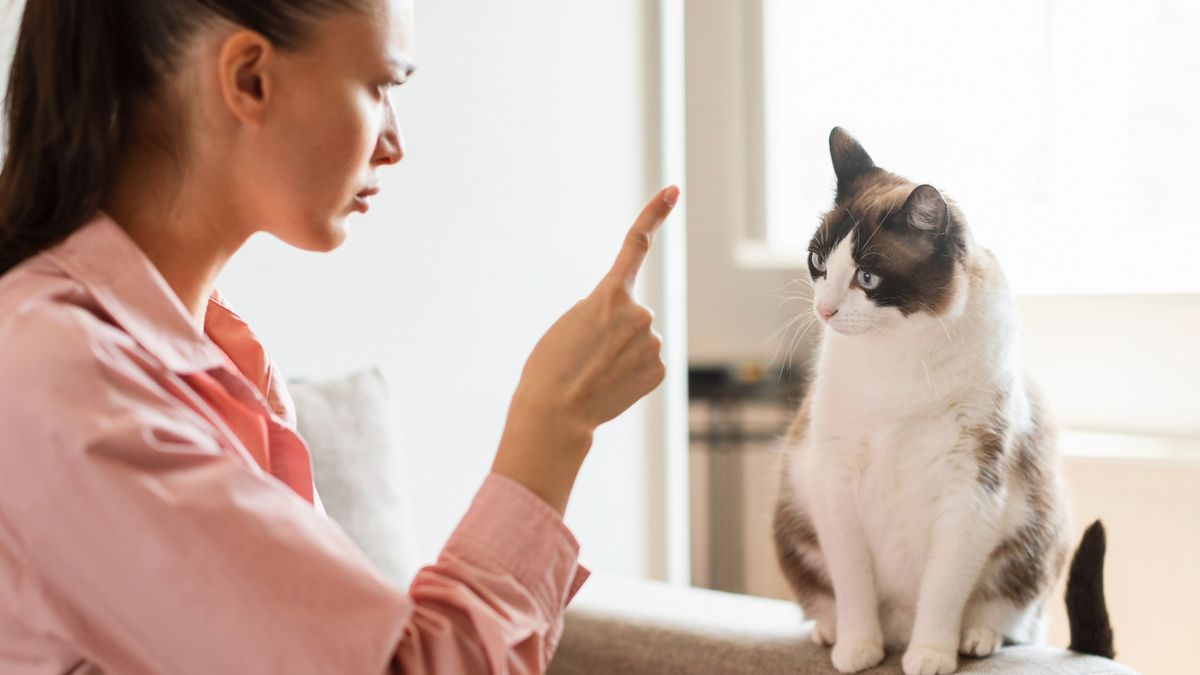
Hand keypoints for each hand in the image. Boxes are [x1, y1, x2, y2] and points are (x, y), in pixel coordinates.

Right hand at [492, 185, 680, 512]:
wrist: (555, 414)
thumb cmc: (550, 368)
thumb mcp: (570, 324)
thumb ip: (603, 313)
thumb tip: (634, 327)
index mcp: (609, 295)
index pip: (635, 244)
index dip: (655, 214)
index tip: (672, 191)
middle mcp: (639, 313)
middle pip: (630, 314)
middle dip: (612, 330)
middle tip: (586, 354)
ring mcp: (652, 342)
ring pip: (638, 341)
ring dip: (619, 354)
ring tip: (594, 372)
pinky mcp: (660, 369)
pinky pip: (645, 364)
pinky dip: (629, 373)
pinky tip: (610, 385)